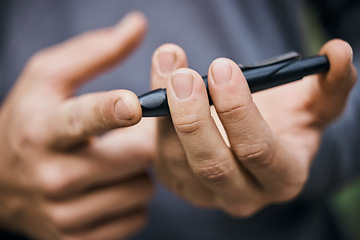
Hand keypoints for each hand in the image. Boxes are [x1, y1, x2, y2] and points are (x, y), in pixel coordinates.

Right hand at [0, 12, 154, 239]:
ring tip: (113, 164)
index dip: (108, 110)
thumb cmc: (31, 120)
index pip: (80, 118)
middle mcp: (52, 176)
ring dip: (137, 173)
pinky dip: (131, 201)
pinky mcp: (78, 239)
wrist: (1, 181)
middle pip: (133, 157)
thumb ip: (95, 51)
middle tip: (129, 135)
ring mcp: (65, 215)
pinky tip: (109, 190)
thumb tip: (137, 25)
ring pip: (141, 190)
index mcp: (43, 129)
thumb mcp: (48, 78)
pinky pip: (136, 218)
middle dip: (142, 142)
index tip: (132, 103)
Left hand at [151, 40, 356, 216]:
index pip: (258, 151)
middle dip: (194, 117)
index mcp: (281, 177)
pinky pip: (158, 153)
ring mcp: (204, 194)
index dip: (238, 110)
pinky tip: (157, 84)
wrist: (254, 141)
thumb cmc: (284, 123)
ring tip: (167, 66)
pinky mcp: (177, 182)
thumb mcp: (313, 106)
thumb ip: (331, 85)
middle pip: (212, 165)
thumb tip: (339, 52)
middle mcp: (242, 195)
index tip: (221, 67)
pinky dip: (152, 117)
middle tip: (183, 76)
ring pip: (176, 159)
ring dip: (165, 111)